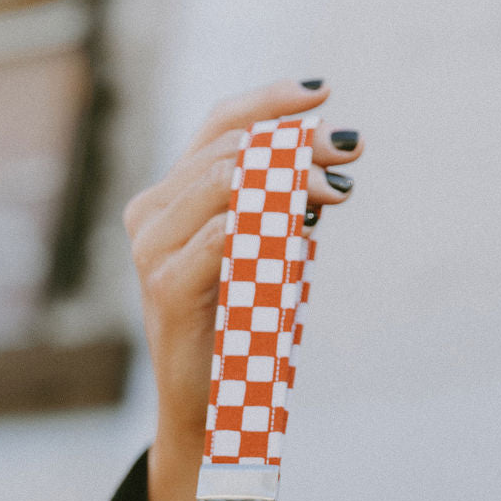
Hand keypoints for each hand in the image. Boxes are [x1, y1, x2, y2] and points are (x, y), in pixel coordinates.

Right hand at [123, 78, 362, 500]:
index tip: (324, 91)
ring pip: (222, 182)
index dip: (270, 100)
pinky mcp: (166, 290)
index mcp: (170, 198)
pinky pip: (222, 238)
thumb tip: (330, 163)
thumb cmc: (241, 328)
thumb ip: (279, 207)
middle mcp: (151, 215)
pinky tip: (305, 227)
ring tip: (338, 188)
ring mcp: (152, 252)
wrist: (211, 409)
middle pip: (228, 148)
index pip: (218, 125)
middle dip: (297, 143)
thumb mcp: (264, 252)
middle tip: (350, 152)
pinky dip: (267, 224)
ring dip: (290, 178)